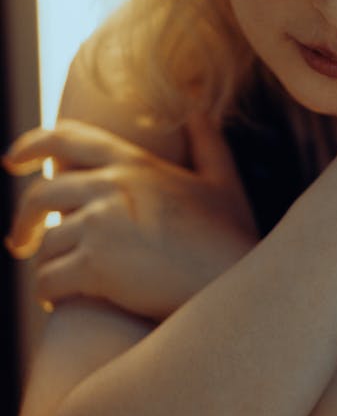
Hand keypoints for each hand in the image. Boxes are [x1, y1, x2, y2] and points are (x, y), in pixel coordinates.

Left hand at [3, 115, 257, 317]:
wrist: (235, 286)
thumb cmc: (232, 238)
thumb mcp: (223, 182)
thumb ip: (207, 143)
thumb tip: (198, 112)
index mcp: (135, 164)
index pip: (66, 138)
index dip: (31, 143)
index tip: (11, 159)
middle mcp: (111, 187)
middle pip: (39, 194)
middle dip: (23, 221)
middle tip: (20, 241)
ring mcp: (101, 224)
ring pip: (44, 244)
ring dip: (47, 266)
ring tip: (60, 284)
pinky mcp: (96, 265)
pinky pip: (48, 280)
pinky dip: (49, 294)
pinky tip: (62, 302)